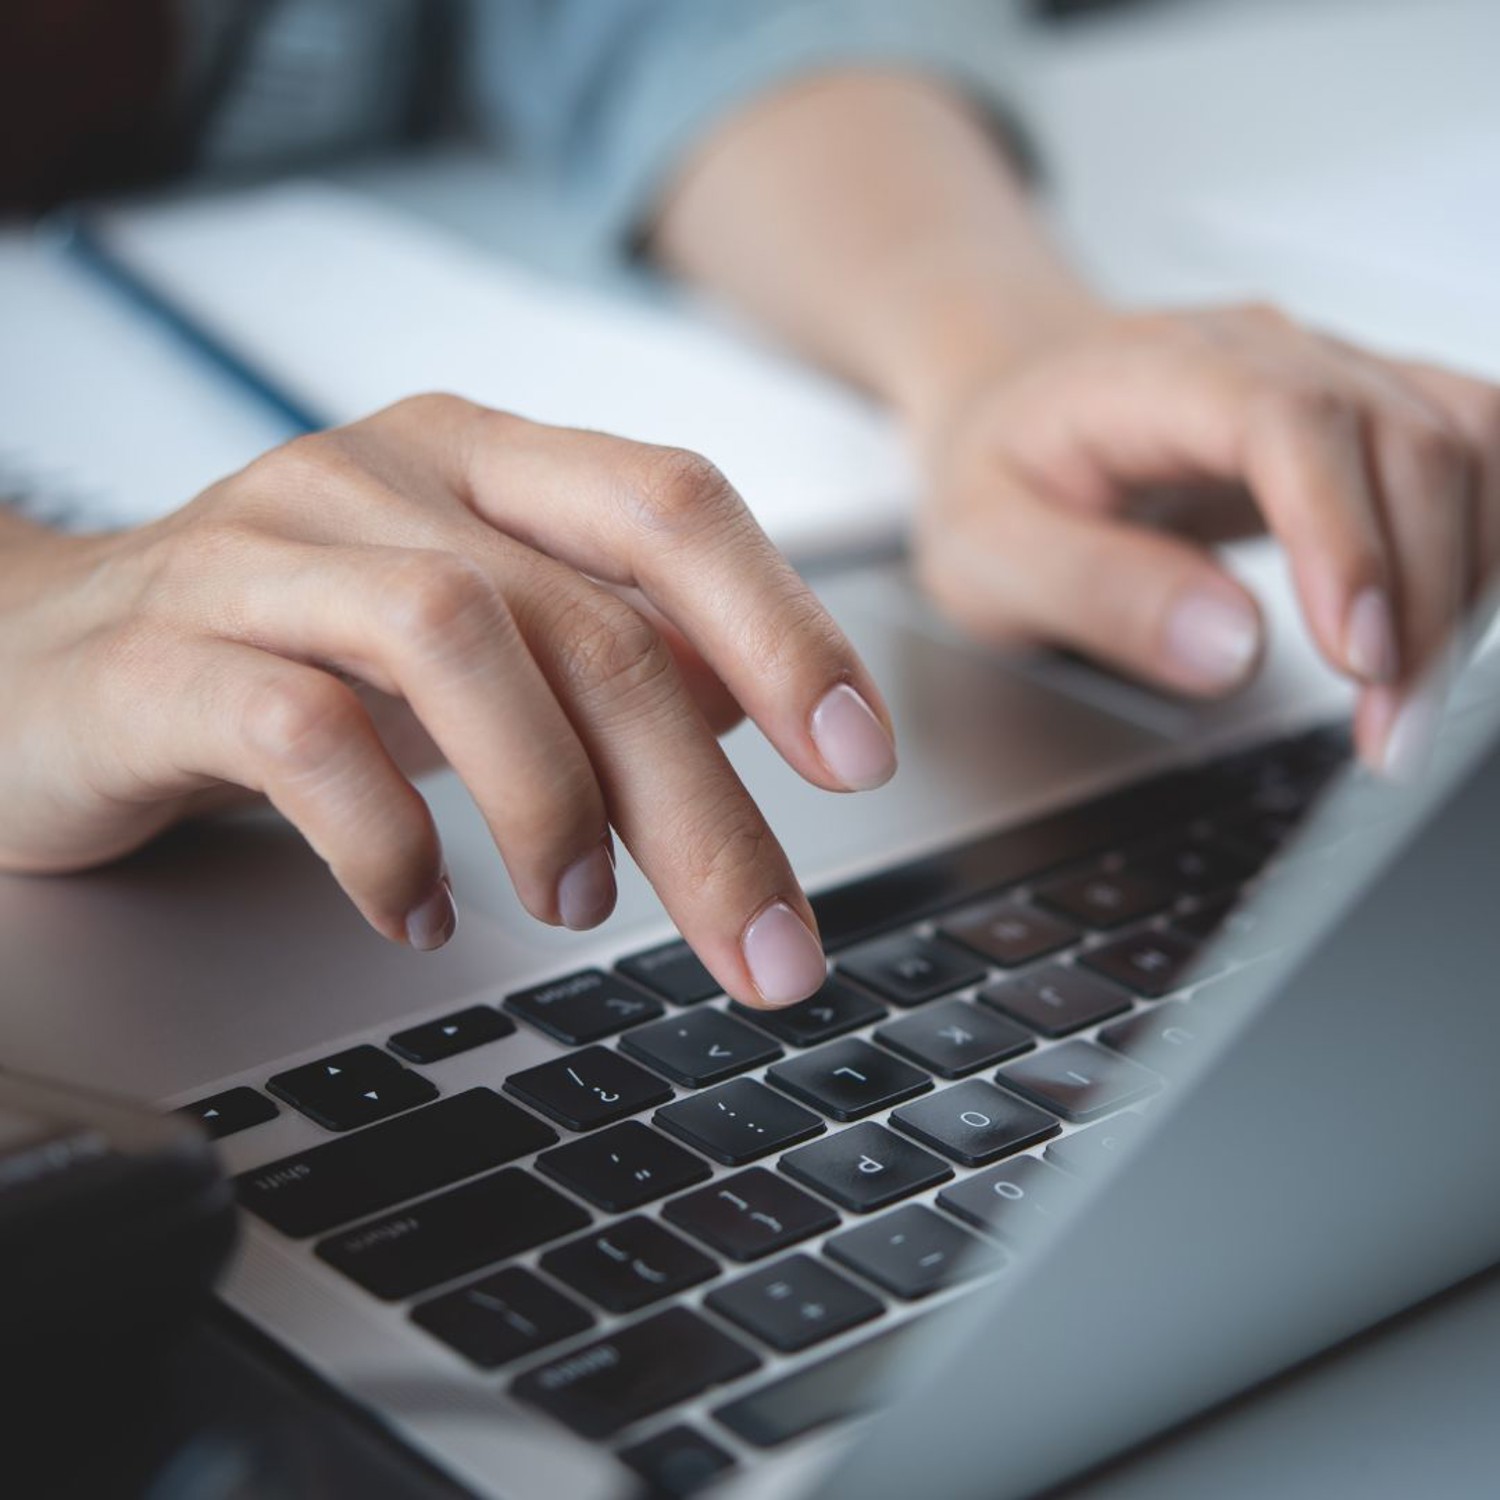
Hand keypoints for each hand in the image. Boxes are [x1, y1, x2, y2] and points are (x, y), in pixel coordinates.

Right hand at [0, 396, 896, 1007]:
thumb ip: (606, 646)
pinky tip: (421, 911)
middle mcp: (375, 481)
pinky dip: (388, 839)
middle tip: (765, 942)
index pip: (668, 505)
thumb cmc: (285, 650)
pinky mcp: (154, 660)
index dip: (783, 625)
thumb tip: (767, 705)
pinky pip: (298, 731)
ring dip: (548, 800)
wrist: (30, 660)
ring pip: (451, 639)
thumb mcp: (472, 633)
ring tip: (574, 909)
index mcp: (475, 459)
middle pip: (586, 616)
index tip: (857, 757)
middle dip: (697, 800)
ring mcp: (256, 556)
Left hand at [911, 304, 1499, 771]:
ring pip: (1468, 444)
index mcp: (1159, 375)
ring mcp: (1329, 375)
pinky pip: (1476, 456)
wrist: (1013, 408)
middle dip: (1422, 599)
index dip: (1343, 537)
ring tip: (1415, 701)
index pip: (1289, 423)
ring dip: (1470, 578)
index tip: (1360, 656)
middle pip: (1405, 442)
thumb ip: (1095, 592)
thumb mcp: (987, 552)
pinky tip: (1448, 632)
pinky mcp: (1366, 416)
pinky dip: (1484, 547)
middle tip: (1389, 730)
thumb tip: (1230, 647)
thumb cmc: (998, 475)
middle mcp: (1266, 354)